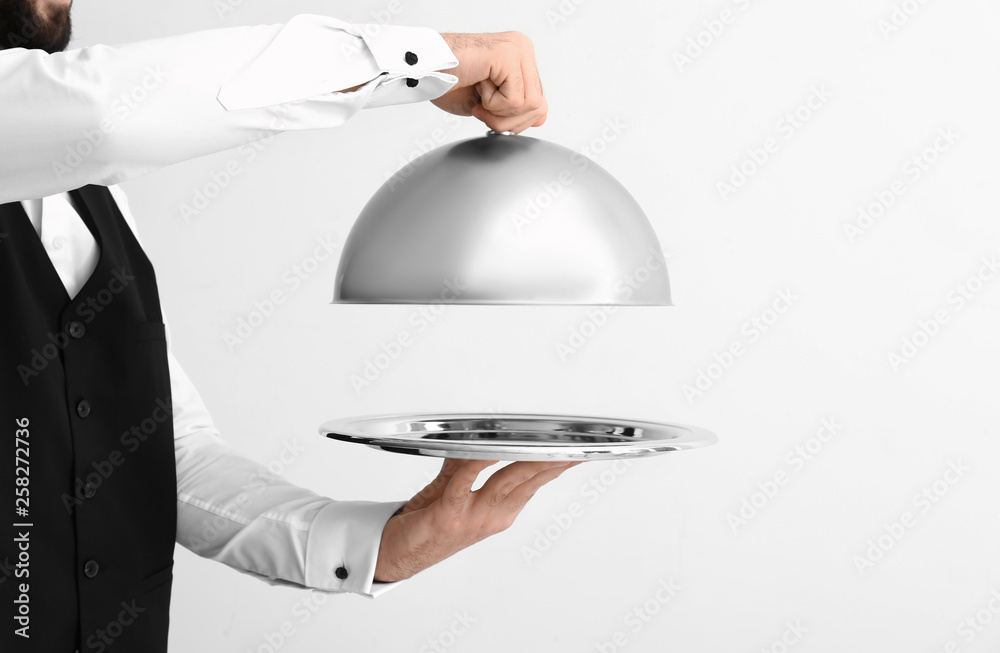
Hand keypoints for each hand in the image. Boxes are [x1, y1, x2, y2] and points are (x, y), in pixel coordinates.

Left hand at [374, 458, 579, 581]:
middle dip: (551, 462)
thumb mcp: (450, 489)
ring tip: (540, 445)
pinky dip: (476, 465)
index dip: (555, 468)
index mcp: (498, 513)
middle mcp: (490, 517)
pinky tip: (487, 452)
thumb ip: (463, 465)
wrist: (396, 554)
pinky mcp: (448, 516)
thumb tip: (476, 442)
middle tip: (570, 446)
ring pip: (505, 482)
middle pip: (527, 482)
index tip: (573, 452)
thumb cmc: (424, 526)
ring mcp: (471, 518)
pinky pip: (464, 484)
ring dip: (524, 461)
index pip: (533, 484)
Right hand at [433, 32, 547, 133]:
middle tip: (481, 107)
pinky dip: (492, 104)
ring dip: (497, 112)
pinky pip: (515, 99)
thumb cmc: (447, 80)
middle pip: (538, 106)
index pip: (539, 102)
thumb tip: (540, 119)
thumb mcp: (489, 103)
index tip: (488, 111)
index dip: (514, 120)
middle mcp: (522, 48)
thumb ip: (516, 108)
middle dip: (507, 120)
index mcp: (520, 57)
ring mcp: (517, 49)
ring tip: (478, 95)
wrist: (422, 69)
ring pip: (529, 105)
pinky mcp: (508, 55)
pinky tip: (477, 85)